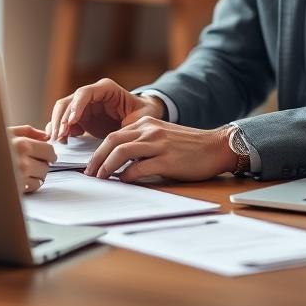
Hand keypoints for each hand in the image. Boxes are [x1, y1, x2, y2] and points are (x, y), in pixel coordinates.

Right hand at [8, 125, 55, 193]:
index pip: (49, 150)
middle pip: (46, 166)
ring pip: (41, 178)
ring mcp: (20, 178)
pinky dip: (30, 184)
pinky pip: (33, 187)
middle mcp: (23, 162)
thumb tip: (45, 136)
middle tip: (31, 162)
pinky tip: (20, 178)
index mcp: (21, 144)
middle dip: (41, 164)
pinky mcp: (17, 189)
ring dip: (36, 175)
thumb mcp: (6, 132)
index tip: (47, 155)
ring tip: (23, 170)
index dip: (48, 153)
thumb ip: (28, 131)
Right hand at [46, 78, 165, 142]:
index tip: (72, 122)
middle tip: (60, 136)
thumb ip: (128, 125)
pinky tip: (62, 142)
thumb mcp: (141, 118)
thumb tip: (116, 139)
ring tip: (58, 141)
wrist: (141, 116)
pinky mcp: (80, 118)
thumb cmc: (142, 113)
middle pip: (68, 102)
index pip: (85, 93)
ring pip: (62, 111)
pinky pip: (65, 122)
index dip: (76, 106)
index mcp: (106, 88)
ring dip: (57, 125)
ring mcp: (84, 106)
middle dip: (61, 118)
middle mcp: (91, 95)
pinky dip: (60, 131)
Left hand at [84, 118, 237, 182]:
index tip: (92, 164)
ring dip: (106, 166)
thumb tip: (120, 163)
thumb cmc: (189, 147)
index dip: (99, 150)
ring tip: (100, 178)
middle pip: (112, 141)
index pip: (114, 135)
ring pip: (122, 151)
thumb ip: (142, 144)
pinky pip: (140, 167)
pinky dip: (127, 175)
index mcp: (146, 123)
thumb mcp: (162, 138)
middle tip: (89, 172)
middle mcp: (150, 130)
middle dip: (96, 158)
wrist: (216, 147)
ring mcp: (158, 144)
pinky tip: (123, 181)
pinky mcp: (167, 159)